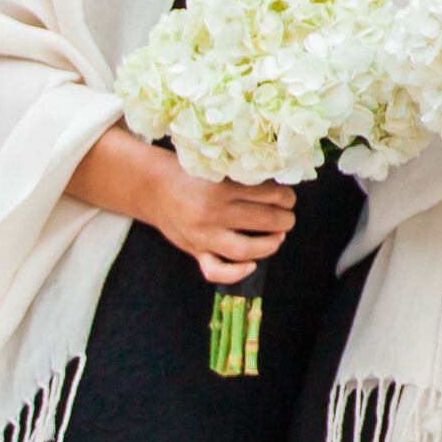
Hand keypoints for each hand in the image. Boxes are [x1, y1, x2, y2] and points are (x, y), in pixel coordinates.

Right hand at [149, 170, 295, 284]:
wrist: (152, 189)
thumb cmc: (190, 174)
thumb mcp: (216, 168)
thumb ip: (242, 178)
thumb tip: (279, 186)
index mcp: (221, 187)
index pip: (269, 194)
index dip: (286, 196)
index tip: (288, 197)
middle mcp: (212, 213)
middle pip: (263, 220)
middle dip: (285, 219)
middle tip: (288, 216)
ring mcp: (203, 236)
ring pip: (246, 248)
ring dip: (270, 244)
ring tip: (279, 235)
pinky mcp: (195, 251)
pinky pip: (216, 270)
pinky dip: (236, 273)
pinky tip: (252, 266)